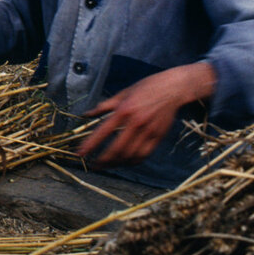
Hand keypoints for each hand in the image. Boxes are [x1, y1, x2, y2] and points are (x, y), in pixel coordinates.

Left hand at [77, 63, 216, 167]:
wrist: (173, 88)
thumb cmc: (146, 88)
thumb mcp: (122, 93)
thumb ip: (104, 106)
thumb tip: (87, 114)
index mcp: (124, 110)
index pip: (103, 132)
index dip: (91, 145)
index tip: (80, 153)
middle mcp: (135, 122)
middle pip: (117, 148)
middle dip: (103, 160)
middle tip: (94, 166)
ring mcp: (148, 131)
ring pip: (130, 155)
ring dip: (117, 164)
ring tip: (107, 166)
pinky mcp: (158, 136)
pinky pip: (144, 155)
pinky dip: (132, 162)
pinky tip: (125, 163)